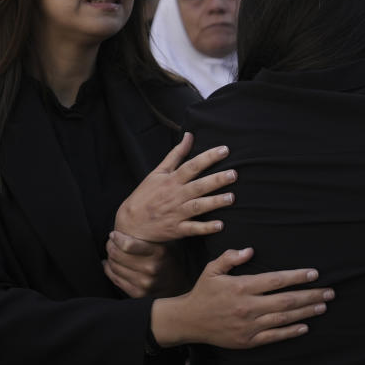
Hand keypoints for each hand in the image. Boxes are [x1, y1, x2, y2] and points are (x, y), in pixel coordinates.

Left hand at [104, 231, 188, 297]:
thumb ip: (153, 235)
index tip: (114, 234)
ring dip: (110, 258)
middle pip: (117, 255)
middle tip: (111, 243)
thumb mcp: (167, 243)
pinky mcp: (138, 293)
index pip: (127, 245)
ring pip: (114, 267)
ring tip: (113, 253)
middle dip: (110, 246)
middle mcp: (151, 268)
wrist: (178, 284)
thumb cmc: (169, 258)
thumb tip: (131, 219)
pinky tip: (110, 264)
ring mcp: (145, 283)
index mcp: (159, 252)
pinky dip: (109, 270)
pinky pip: (115, 279)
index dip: (116, 238)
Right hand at [115, 132, 236, 242]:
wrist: (130, 223)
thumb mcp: (158, 172)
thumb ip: (176, 154)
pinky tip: (220, 225)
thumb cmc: (146, 195)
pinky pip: (193, 229)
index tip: (224, 150)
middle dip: (216, 180)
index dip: (208, 157)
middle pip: (198, 186)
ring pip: (198, 206)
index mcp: (171, 180)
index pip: (192, 166)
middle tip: (233, 174)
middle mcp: (175, 195)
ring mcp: (176, 213)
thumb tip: (189, 135)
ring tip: (231, 198)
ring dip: (214, 202)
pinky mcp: (177, 229)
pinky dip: (206, 228)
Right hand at [151, 248, 334, 349]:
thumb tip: (250, 250)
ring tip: (323, 306)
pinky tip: (305, 326)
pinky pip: (274, 336)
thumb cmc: (203, 292)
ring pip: (284, 318)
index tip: (313, 274)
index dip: (297, 277)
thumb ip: (231, 258)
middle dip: (311, 295)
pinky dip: (290, 331)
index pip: (276, 280)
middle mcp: (248, 306)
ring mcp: (249, 325)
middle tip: (330, 292)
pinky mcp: (248, 340)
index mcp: (242, 287)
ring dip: (306, 312)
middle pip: (286, 300)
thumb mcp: (212, 269)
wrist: (188, 321)